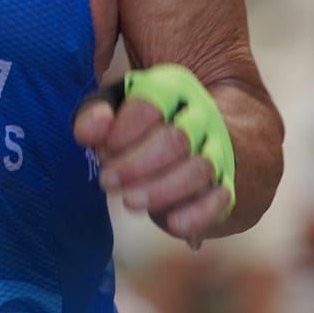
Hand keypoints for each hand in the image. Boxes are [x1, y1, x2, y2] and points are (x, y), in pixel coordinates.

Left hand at [73, 66, 233, 247]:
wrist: (200, 133)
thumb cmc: (143, 120)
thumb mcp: (116, 106)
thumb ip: (94, 113)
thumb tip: (87, 133)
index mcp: (172, 88)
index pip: (152, 103)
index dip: (126, 128)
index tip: (103, 149)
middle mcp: (201, 115)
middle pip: (177, 139)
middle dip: (137, 164)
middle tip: (107, 181)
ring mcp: (218, 148)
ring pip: (199, 169)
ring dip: (162, 189)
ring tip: (130, 202)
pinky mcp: (227, 181)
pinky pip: (220, 198)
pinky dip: (198, 213)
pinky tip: (172, 224)